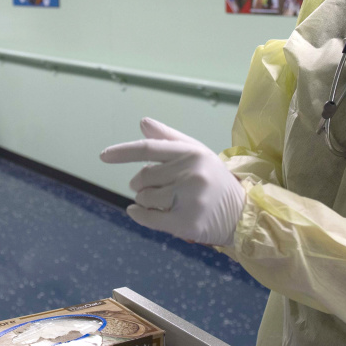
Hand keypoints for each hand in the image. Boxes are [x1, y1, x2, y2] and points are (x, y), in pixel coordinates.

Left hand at [100, 118, 245, 246]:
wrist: (242, 212)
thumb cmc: (213, 180)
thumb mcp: (196, 152)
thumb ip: (167, 138)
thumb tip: (142, 122)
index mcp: (192, 153)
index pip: (149, 149)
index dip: (123, 152)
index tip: (103, 156)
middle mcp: (192, 173)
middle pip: (143, 178)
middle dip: (142, 184)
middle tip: (159, 188)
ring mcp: (190, 198)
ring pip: (144, 198)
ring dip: (146, 201)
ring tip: (166, 202)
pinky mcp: (187, 223)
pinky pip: (148, 218)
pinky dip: (138, 215)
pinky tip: (137, 212)